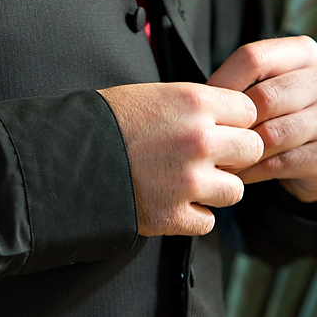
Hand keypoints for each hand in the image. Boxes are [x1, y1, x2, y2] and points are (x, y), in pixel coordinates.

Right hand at [97, 83, 263, 236]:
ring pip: (235, 190)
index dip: (234, 121)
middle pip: (251, 149)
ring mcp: (189, 180)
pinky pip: (207, 221)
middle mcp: (199, 139)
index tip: (219, 127)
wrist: (64, 158)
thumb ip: (193, 105)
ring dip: (215, 190)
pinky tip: (171, 203)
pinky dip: (191, 216)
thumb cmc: (104, 122)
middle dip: (234, 155)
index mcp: (194, 102)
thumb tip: (223, 117)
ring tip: (187, 183)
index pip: (248, 110)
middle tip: (209, 158)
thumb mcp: (152, 95)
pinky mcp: (173, 215)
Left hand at [207, 36, 316, 202]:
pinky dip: (251, 170)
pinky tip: (236, 174)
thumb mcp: (272, 83)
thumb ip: (243, 81)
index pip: (253, 57)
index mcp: (305, 52)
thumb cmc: (286, 111)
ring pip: (271, 134)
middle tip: (209, 137)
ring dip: (239, 150)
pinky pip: (278, 164)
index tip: (202, 104)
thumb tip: (199, 99)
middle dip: (233, 122)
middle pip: (264, 98)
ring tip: (217, 157)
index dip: (221, 82)